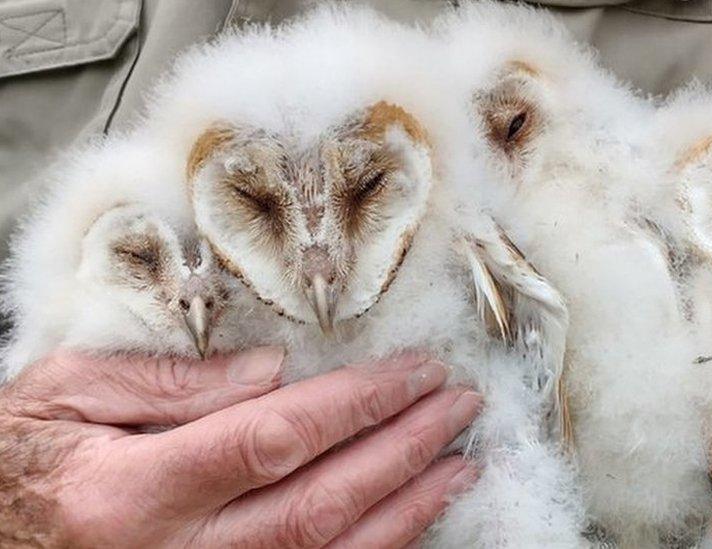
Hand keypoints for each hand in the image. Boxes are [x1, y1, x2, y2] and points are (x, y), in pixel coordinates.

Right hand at [0, 348, 480, 547]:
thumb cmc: (20, 461)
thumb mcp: (66, 395)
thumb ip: (171, 383)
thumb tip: (273, 371)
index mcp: (134, 491)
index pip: (274, 438)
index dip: (357, 404)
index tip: (415, 371)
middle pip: (318, 501)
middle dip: (402, 450)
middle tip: (458, 405)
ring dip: (406, 509)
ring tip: (459, 464)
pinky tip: (409, 519)